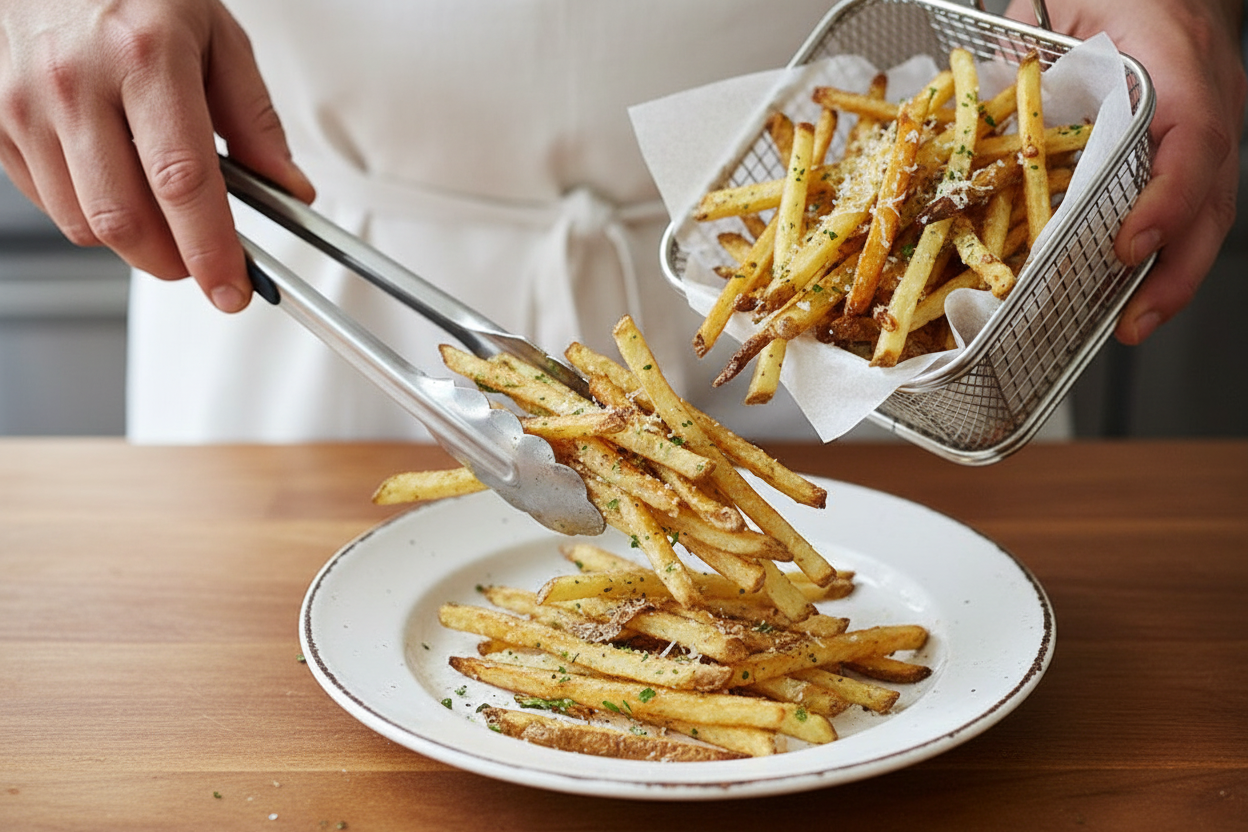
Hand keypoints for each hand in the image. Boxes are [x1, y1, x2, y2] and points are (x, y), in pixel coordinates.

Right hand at [0, 0, 314, 311]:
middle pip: (126, 219)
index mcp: (144, 56)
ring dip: (133, 241)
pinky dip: (89, 214)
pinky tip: (114, 181)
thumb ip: (254, 119)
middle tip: (203, 263)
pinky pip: (47, 203)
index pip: (183, 183)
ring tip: (160, 210)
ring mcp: (23, 102)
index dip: (211, 249)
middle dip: (174, 262)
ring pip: (83, 223)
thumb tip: (289, 189)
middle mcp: (75, 81)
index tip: (232, 287)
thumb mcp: (214, 36)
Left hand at [1006, 0, 1245, 343]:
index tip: (1127, 245)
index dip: (1165, 200)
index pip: (1193, 139)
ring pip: (1207, 211)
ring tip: (1130, 325)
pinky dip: (1163, 251)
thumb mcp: (1062, 7)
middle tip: (1131, 323)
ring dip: (1170, 276)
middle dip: (1174, 271)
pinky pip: (1189, 204)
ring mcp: (1209, 127)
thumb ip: (1026, 56)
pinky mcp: (1195, 147)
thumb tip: (976, 117)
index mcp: (1178, 63)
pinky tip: (1131, 288)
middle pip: (1211, 199)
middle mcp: (1207, 102)